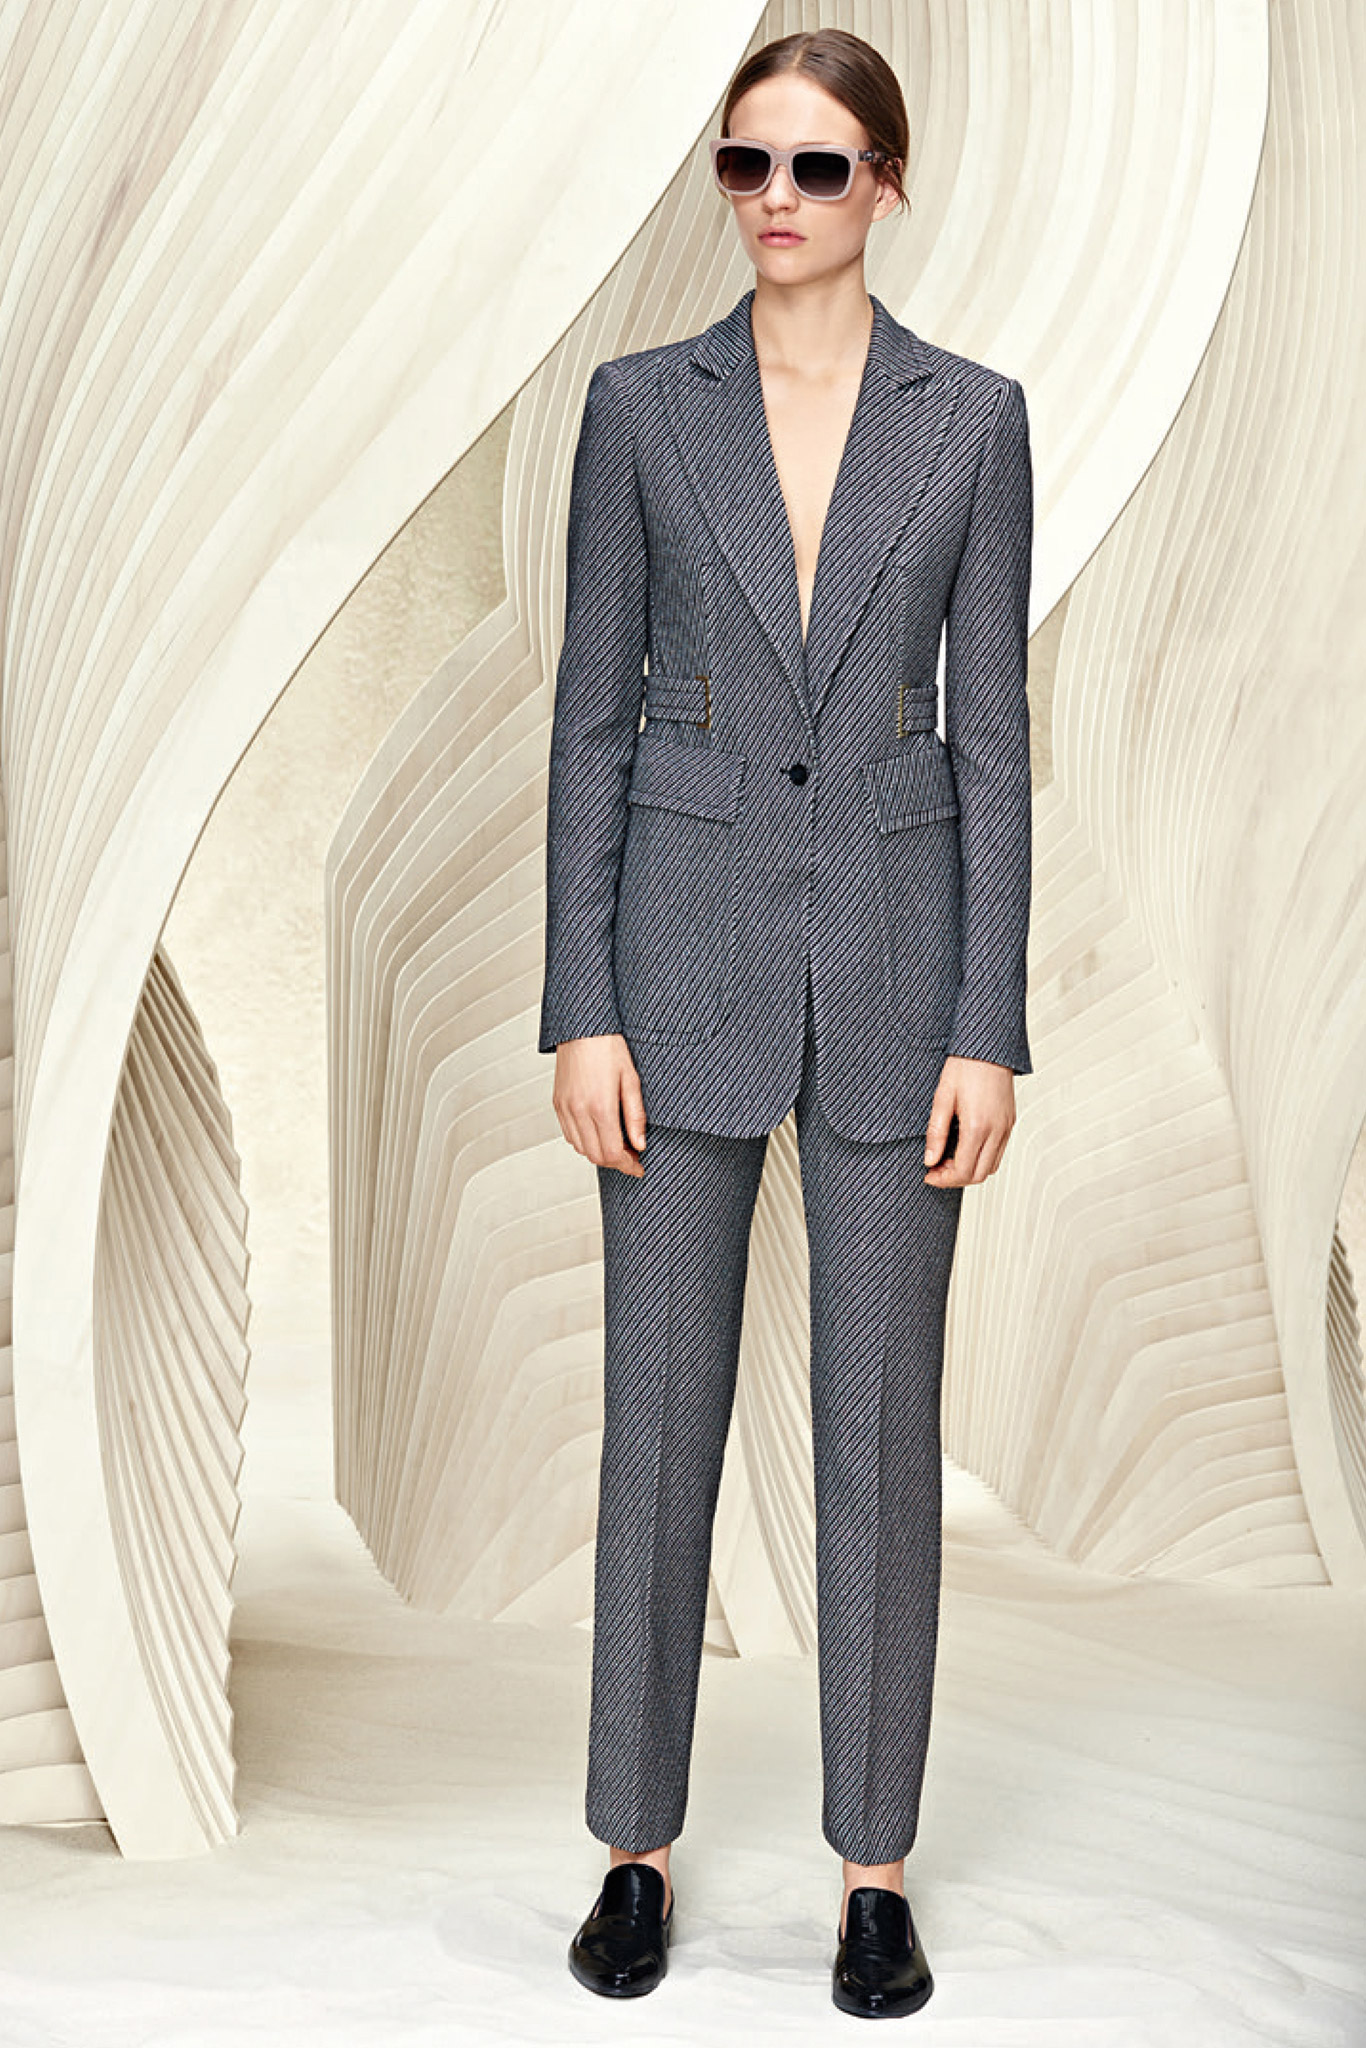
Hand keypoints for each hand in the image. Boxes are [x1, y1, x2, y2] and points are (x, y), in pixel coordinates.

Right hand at [552, 1034, 646, 1175]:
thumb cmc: (608, 1046)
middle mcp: (578, 1111)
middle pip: (595, 1156)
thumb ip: (635, 1115)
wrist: (582, 1027)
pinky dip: (584, 1141)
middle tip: (632, 1156)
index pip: (612, 1153)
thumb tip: (640, 1144)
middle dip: (616, 1162)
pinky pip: (569, 1134)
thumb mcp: (631, 1079)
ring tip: (618, 1143)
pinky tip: (599, 1131)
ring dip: (599, 1152)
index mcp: (599, 1106)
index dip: (627, 1165)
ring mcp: (565, 1108)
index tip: (639, 1165)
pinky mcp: (557, 1103)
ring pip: (580, 1148)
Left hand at [923, 1055, 1015, 1185]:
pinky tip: (965, 1147)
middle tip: (935, 1169)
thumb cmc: (965, 1066)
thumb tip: (930, 1160)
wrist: (988, 1047)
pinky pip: (998, 1152)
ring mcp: (1006, 1127)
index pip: (963, 1171)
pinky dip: (982, 1159)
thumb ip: (935, 1133)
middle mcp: (997, 1131)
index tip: (928, 1175)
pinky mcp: (1010, 1122)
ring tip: (948, 1158)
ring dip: (969, 1170)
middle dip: (955, 1179)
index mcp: (978, 1126)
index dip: (943, 1179)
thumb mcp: (942, 1098)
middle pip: (979, 1175)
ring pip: (991, 1167)